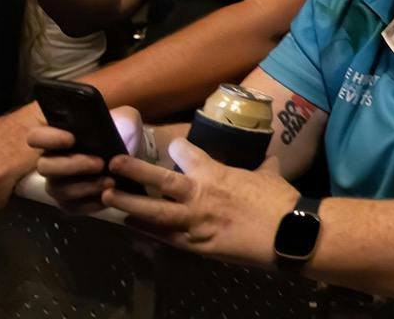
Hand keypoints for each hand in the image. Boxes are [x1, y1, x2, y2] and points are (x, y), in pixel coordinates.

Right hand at [30, 107, 150, 214]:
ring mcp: (57, 183)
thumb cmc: (121, 134)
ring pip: (58, 190)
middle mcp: (50, 161)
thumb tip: (119, 123)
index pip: (36, 137)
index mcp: (56, 136)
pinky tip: (108, 196)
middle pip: (44, 167)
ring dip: (85, 187)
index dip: (49, 139)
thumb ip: (119, 117)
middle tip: (99, 163)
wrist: (132, 158)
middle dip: (72, 165)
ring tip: (110, 182)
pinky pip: (72, 207)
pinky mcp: (68, 202)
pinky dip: (90, 204)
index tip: (71, 139)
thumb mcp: (124, 119)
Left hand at [98, 140, 296, 267]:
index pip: (187, 154)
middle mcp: (200, 194)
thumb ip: (261, 166)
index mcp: (217, 173)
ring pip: (154, 212)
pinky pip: (165, 236)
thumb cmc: (279, 200)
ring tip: (106, 196)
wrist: (287, 233)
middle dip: (135, 171)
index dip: (177, 150)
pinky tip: (130, 225)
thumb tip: (266, 159)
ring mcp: (195, 222)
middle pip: (161, 180)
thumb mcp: (270, 175)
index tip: (170, 148)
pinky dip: (147, 230)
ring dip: (129, 204)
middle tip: (113, 163)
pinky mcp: (196, 245)